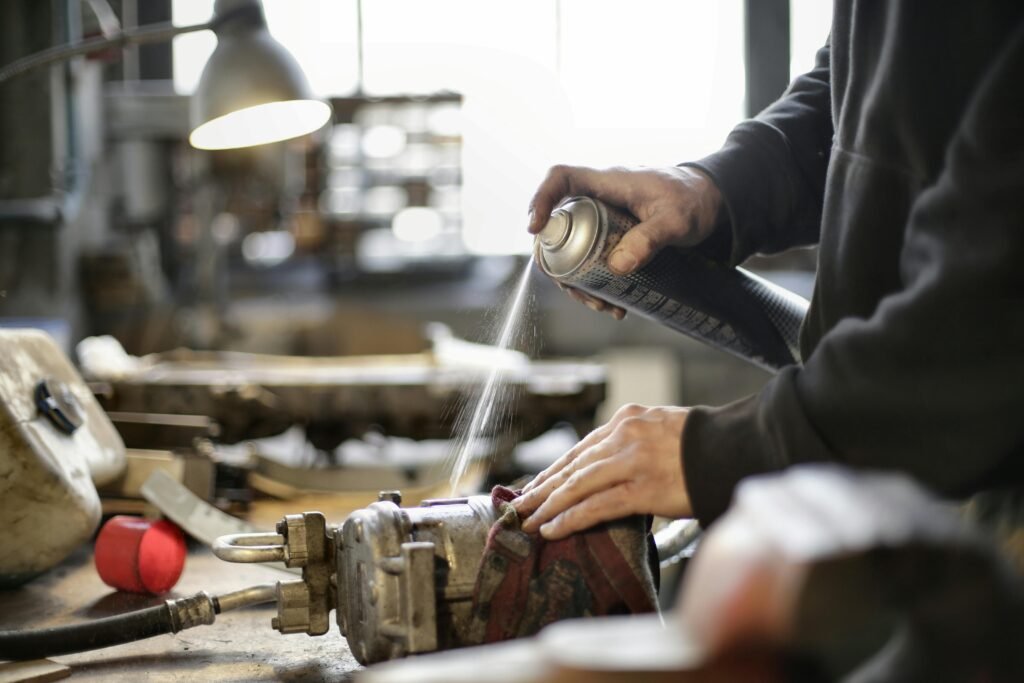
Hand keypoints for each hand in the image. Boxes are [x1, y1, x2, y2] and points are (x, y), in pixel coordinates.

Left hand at [512, 403, 691, 539]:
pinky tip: (553, 528)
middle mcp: (624, 435)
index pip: (581, 447)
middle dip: (542, 488)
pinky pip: (596, 506)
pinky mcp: (642, 488)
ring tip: (529, 521)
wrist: (737, 447)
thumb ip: (636, 440)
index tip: (536, 485)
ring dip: (548, 506)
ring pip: (577, 485)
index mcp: (628, 418)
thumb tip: (614, 463)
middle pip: (572, 465)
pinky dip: (570, 518)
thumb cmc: (706, 444)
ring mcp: (631, 461)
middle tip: (520, 506)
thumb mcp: (664, 427)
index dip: (555, 470)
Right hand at [528, 165, 722, 318]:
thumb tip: (617, 267)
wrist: (712, 202)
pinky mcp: (613, 235)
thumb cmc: (695, 200)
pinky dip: (595, 282)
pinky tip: (613, 303)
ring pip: (573, 247)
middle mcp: (599, 198)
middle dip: (559, 262)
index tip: (535, 229)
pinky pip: (591, 257)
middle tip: (574, 290)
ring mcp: (604, 217)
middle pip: (559, 224)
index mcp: (608, 183)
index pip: (561, 178)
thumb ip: (650, 240)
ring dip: (578, 280)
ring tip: (601, 306)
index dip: (541, 199)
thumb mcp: (676, 221)